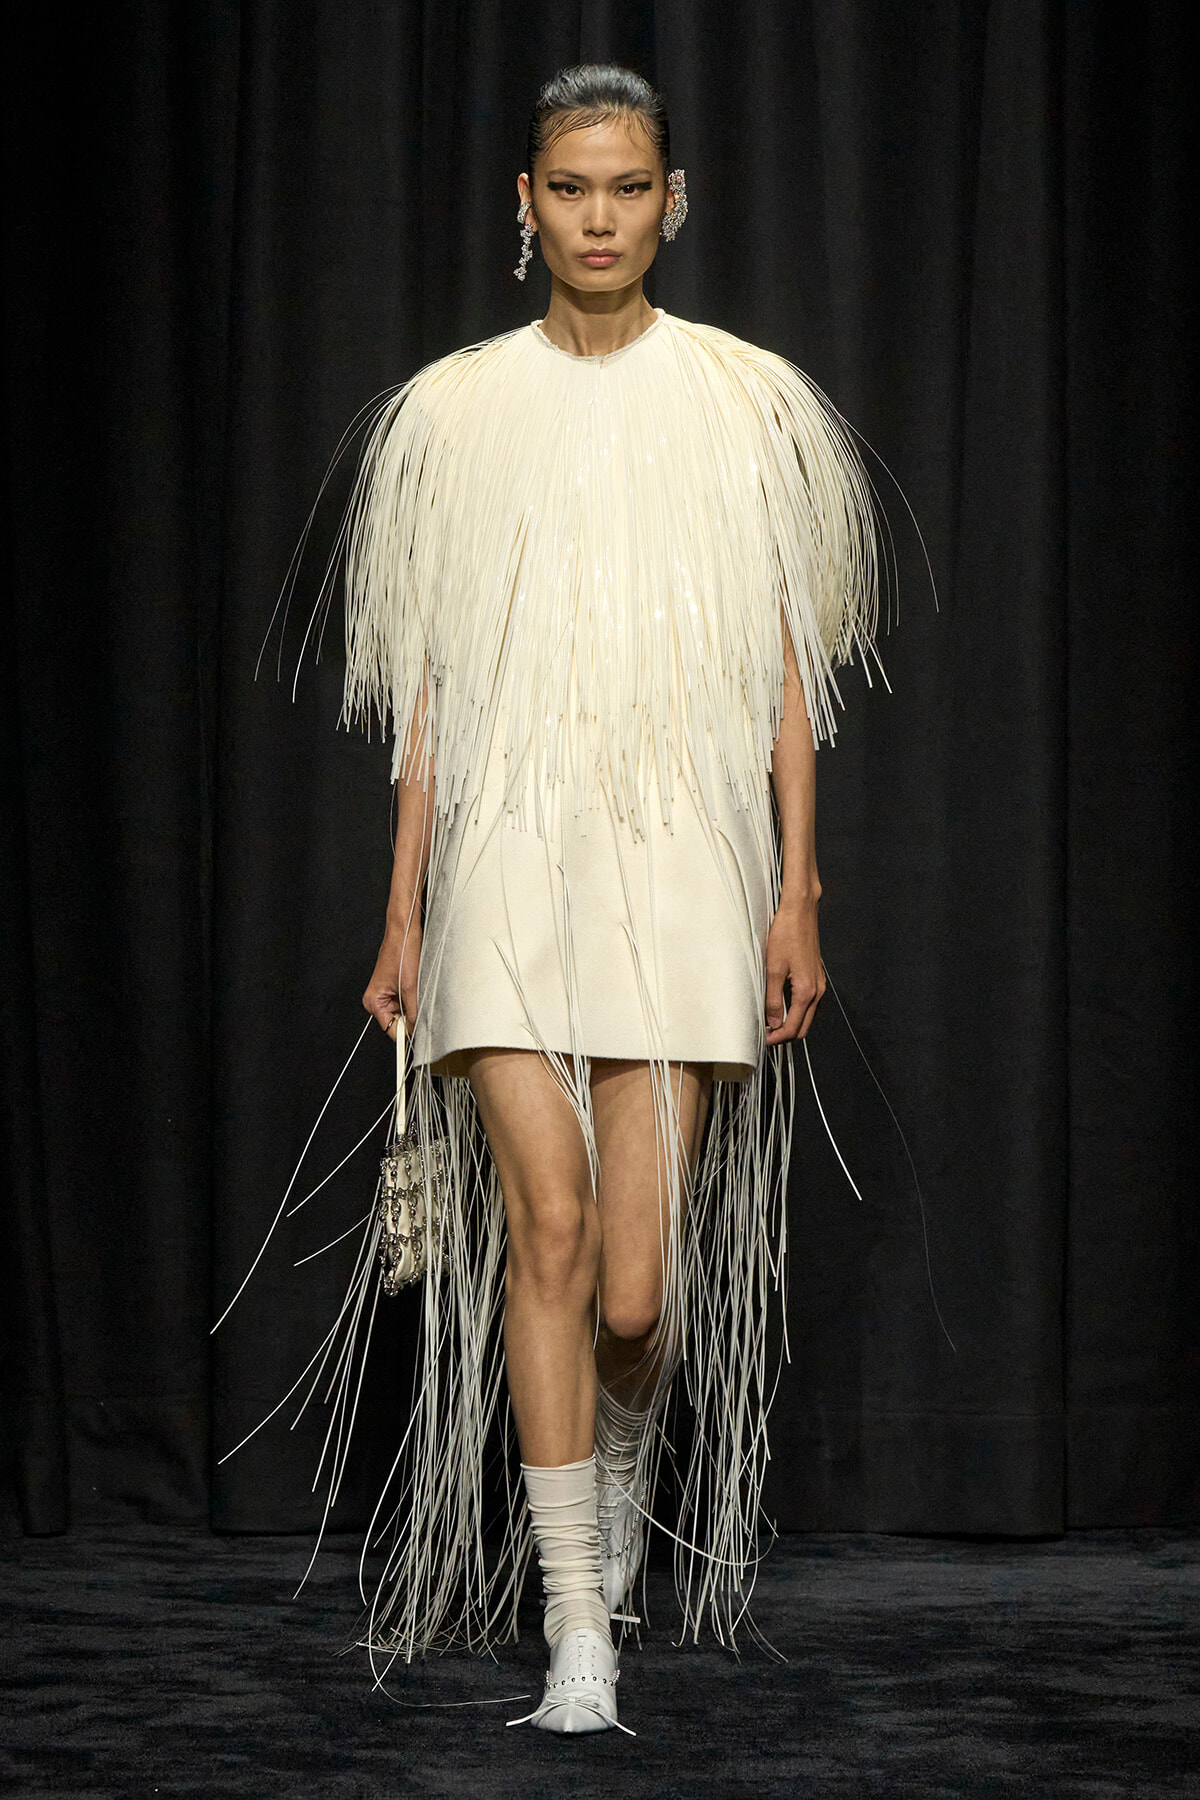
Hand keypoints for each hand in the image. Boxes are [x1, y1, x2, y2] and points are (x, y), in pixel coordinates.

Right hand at [362, 923, 421, 1036]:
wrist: (405, 932)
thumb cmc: (402, 952)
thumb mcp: (411, 987)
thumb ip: (414, 1013)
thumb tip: (417, 1031)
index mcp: (373, 1001)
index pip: (390, 1029)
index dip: (405, 1035)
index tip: (419, 1040)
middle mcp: (376, 999)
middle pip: (397, 1021)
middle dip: (411, 1019)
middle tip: (424, 1011)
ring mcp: (386, 993)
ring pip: (403, 1012)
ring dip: (414, 1008)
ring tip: (419, 994)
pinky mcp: (395, 988)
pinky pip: (406, 1002)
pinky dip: (414, 1000)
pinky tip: (419, 989)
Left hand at [764, 897, 824, 1044]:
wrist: (800, 913)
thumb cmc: (786, 935)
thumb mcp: (773, 969)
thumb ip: (773, 998)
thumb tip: (773, 1022)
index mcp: (806, 991)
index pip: (794, 1027)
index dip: (777, 1037)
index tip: (764, 1039)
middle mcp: (817, 991)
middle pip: (804, 1027)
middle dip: (785, 1034)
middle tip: (766, 1034)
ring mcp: (819, 984)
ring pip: (808, 1016)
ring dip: (791, 1023)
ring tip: (771, 1021)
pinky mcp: (817, 977)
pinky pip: (809, 1004)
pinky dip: (797, 1011)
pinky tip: (782, 1006)